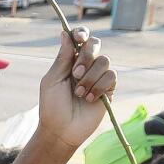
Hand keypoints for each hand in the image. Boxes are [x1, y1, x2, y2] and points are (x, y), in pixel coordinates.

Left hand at [37, 28, 117, 149]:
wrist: (62, 130)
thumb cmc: (52, 106)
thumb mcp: (52, 80)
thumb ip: (62, 58)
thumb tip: (64, 33)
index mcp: (70, 60)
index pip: (80, 39)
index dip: (81, 33)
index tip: (79, 37)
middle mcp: (85, 65)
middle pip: (95, 44)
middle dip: (86, 57)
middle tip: (75, 74)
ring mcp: (98, 76)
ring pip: (105, 61)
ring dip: (90, 77)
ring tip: (79, 93)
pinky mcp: (109, 89)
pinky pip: (112, 76)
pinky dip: (99, 87)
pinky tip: (89, 99)